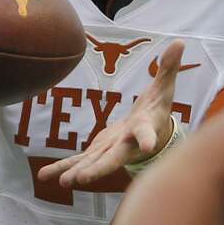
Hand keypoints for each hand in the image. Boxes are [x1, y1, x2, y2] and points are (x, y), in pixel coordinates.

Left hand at [39, 40, 184, 189]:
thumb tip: (180, 42)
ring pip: (92, 164)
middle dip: (98, 169)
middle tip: (83, 179)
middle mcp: (127, 145)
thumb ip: (169, 68)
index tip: (148, 146)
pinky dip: (61, 168)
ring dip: (77, 172)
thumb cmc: (157, 107)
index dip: (148, 138)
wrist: (150, 132)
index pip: (147, 132)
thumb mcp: (164, 87)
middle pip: (113, 158)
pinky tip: (44, 176)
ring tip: (65, 182)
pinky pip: (78, 161)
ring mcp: (110, 151)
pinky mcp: (97, 151)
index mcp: (145, 128)